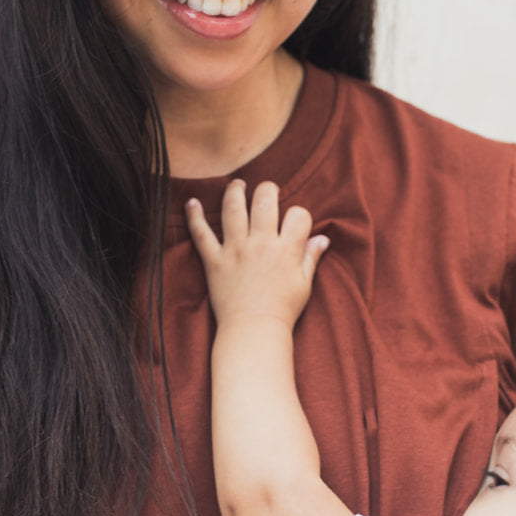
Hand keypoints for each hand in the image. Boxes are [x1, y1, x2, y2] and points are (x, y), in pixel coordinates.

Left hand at [186, 179, 327, 328]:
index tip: (295, 221)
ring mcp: (236, 250)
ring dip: (235, 191)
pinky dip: (194, 217)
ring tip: (237, 185)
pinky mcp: (215, 260)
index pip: (298, 215)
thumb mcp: (304, 284)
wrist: (253, 330)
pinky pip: (201, 234)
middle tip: (267, 191)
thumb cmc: (282, 310)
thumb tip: (323, 238)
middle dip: (268, 190)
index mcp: (286, 250)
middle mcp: (261, 244)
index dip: (300, 214)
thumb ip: (311, 257)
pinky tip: (192, 202)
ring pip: (233, 208)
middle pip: (265, 201)